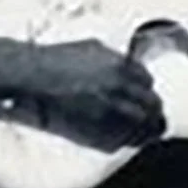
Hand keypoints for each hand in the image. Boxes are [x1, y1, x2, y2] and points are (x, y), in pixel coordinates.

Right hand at [25, 39, 165, 148]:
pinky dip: (127, 139)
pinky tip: (126, 138)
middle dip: (153, 110)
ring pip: (141, 125)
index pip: (148, 81)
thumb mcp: (92, 47)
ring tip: (146, 132)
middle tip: (154, 116)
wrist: (33, 76)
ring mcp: (107, 110)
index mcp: (120, 66)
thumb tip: (129, 65)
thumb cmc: (57, 59)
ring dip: (146, 129)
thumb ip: (115, 58)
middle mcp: (118, 88)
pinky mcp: (95, 128)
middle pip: (151, 105)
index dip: (147, 89)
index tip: (145, 94)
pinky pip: (121, 139)